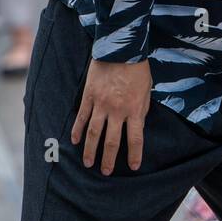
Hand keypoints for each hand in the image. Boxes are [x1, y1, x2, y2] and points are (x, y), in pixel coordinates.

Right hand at [71, 59, 151, 174]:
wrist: (121, 48)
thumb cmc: (138, 69)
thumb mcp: (146, 91)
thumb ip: (141, 109)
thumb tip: (137, 124)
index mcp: (134, 110)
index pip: (135, 138)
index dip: (134, 154)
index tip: (134, 167)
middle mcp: (117, 110)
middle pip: (112, 140)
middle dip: (109, 158)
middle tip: (106, 172)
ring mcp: (101, 104)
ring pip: (93, 133)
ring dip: (90, 150)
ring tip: (88, 163)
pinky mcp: (89, 96)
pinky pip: (81, 117)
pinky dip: (77, 130)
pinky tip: (75, 141)